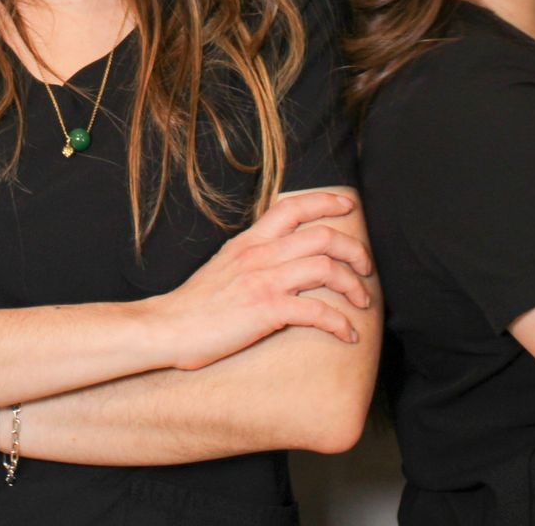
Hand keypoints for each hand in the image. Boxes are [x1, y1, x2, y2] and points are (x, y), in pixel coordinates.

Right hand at [148, 191, 373, 369]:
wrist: (168, 327)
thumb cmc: (195, 304)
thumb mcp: (224, 265)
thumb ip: (251, 255)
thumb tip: (277, 254)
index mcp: (250, 241)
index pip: (293, 206)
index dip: (326, 201)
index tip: (348, 204)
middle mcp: (260, 255)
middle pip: (322, 236)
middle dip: (354, 250)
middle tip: (366, 267)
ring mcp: (264, 282)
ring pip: (326, 268)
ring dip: (354, 285)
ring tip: (363, 300)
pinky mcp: (267, 311)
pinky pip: (317, 312)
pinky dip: (340, 322)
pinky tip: (347, 334)